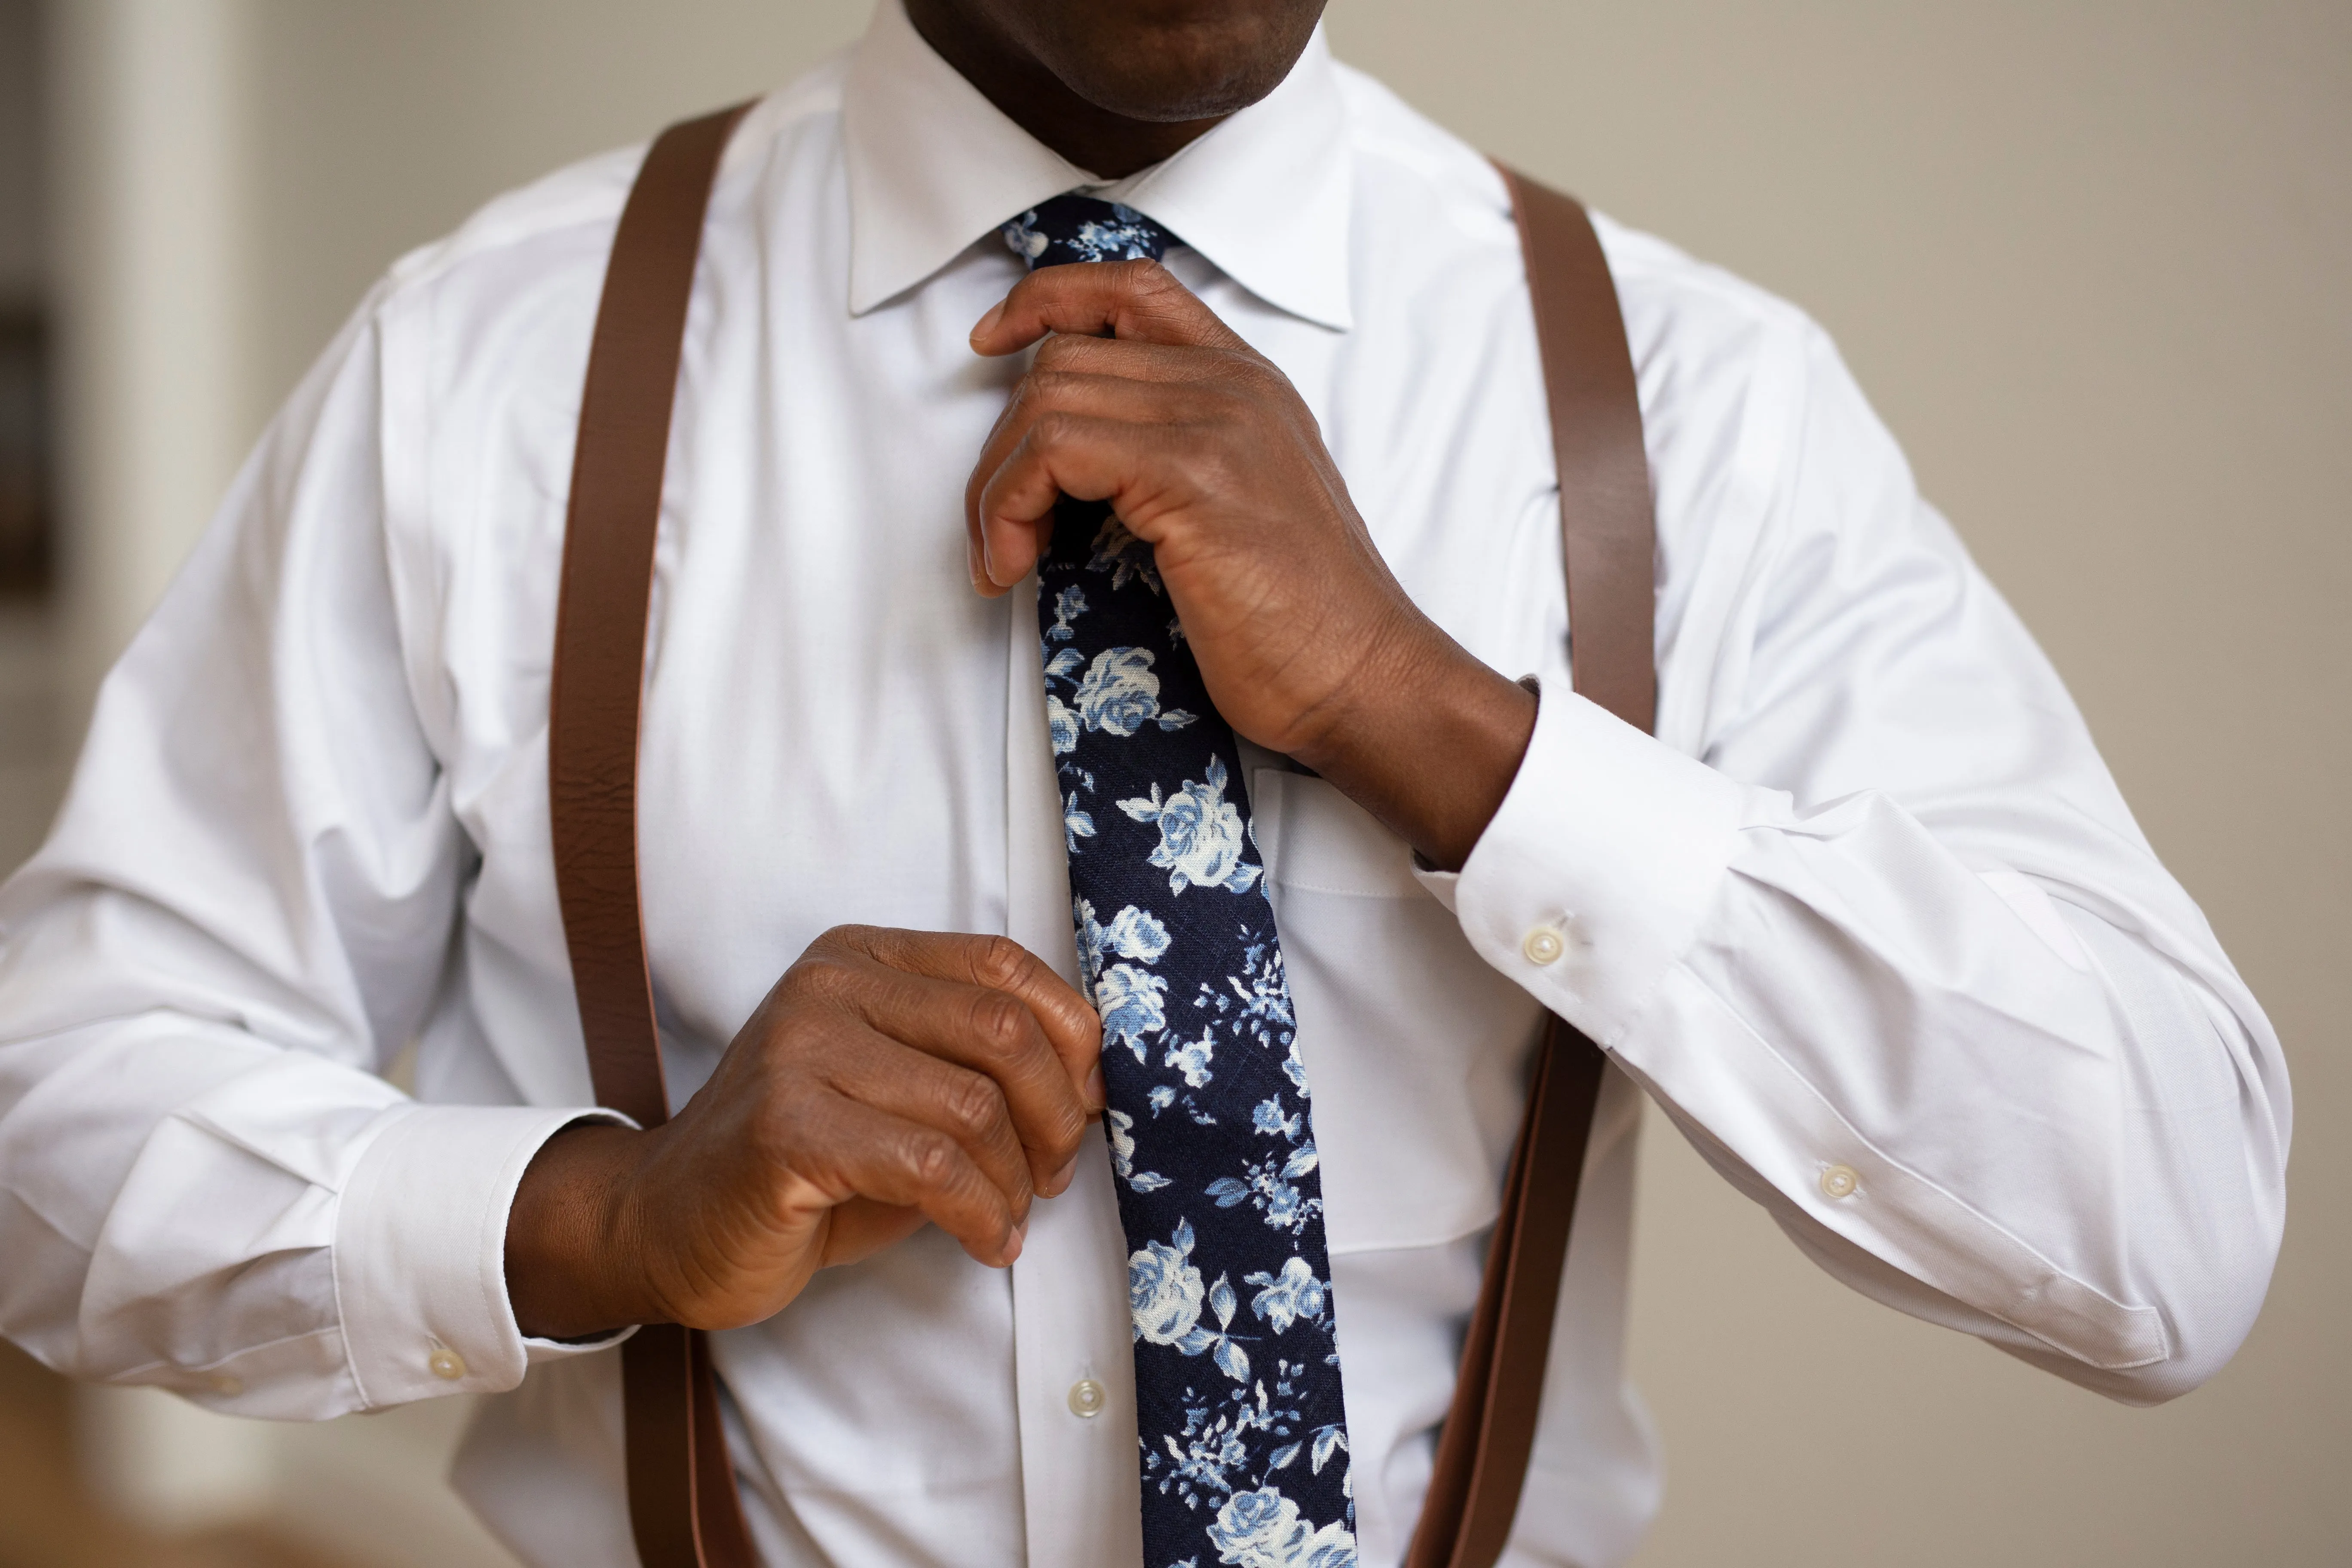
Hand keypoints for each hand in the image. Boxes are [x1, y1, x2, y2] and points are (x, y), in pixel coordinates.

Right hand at [506, 927, 1103, 1340]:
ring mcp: (800, 1051)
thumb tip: (1091, 1087)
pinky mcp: (787, 1130)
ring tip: (1009, 1218)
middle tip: (1054, 1175)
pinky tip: (986, 1242)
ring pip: (973, 1107)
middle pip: (1002, 1031)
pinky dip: (981, 1214)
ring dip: (1016, 1181)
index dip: (1072, 1038)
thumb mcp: (902, 1092)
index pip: (1005, 964)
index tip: (1089, 1105)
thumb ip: (976, 1069)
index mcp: (864, 959)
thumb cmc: (807, 1163)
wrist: (667, 1222)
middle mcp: (830, 985)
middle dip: (1056, 1116)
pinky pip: (930, 1168)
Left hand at [966, 261, 1535, 869]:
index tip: (992, 341)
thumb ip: (1175, 457)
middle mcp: (1232, 387)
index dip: (1049, 298)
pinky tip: (1015, 564)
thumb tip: (1070, 465)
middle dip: (1004, 445)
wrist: (1361, 678)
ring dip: (997, 485)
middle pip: (1065, 357)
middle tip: (1001, 525)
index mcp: (1247, 385)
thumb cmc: (1302, 625)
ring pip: (1046, 400)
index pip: (1132, 290)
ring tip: (1007, 554)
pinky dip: (1008, 507)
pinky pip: (1053, 450)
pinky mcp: (1190, 473)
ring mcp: (1215, 422)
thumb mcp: (1239, 510)